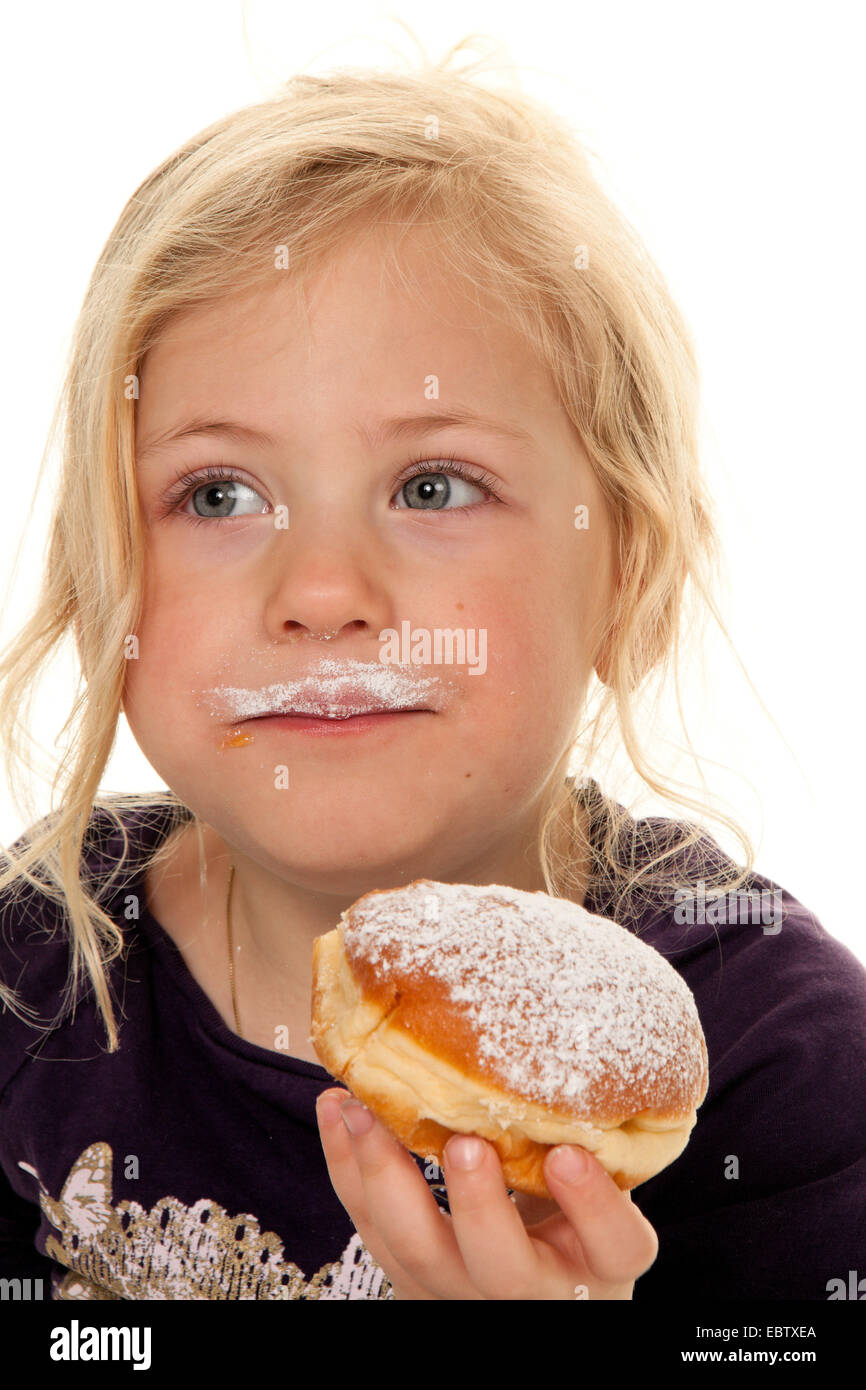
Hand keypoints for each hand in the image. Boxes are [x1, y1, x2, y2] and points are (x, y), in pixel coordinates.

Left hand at [315, 1087, 658, 1299]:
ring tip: (367, 1110)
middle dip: (478, 1205)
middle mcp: (532, 1289)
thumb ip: (594, 1136)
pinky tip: (337, 1108)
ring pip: (417, 1254)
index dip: (593, 1206)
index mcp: (599, 1264)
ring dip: (386, 1177)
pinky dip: (347, 1165)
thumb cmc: (579, 1210)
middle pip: (501, 1268)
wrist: (537, 1275)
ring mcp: (463, 1291)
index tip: (569, 1154)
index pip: (614, 1246)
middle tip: (465, 1144)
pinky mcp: (411, 1278)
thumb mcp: (604, 1183)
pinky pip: (369, 1228)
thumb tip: (572, 1038)